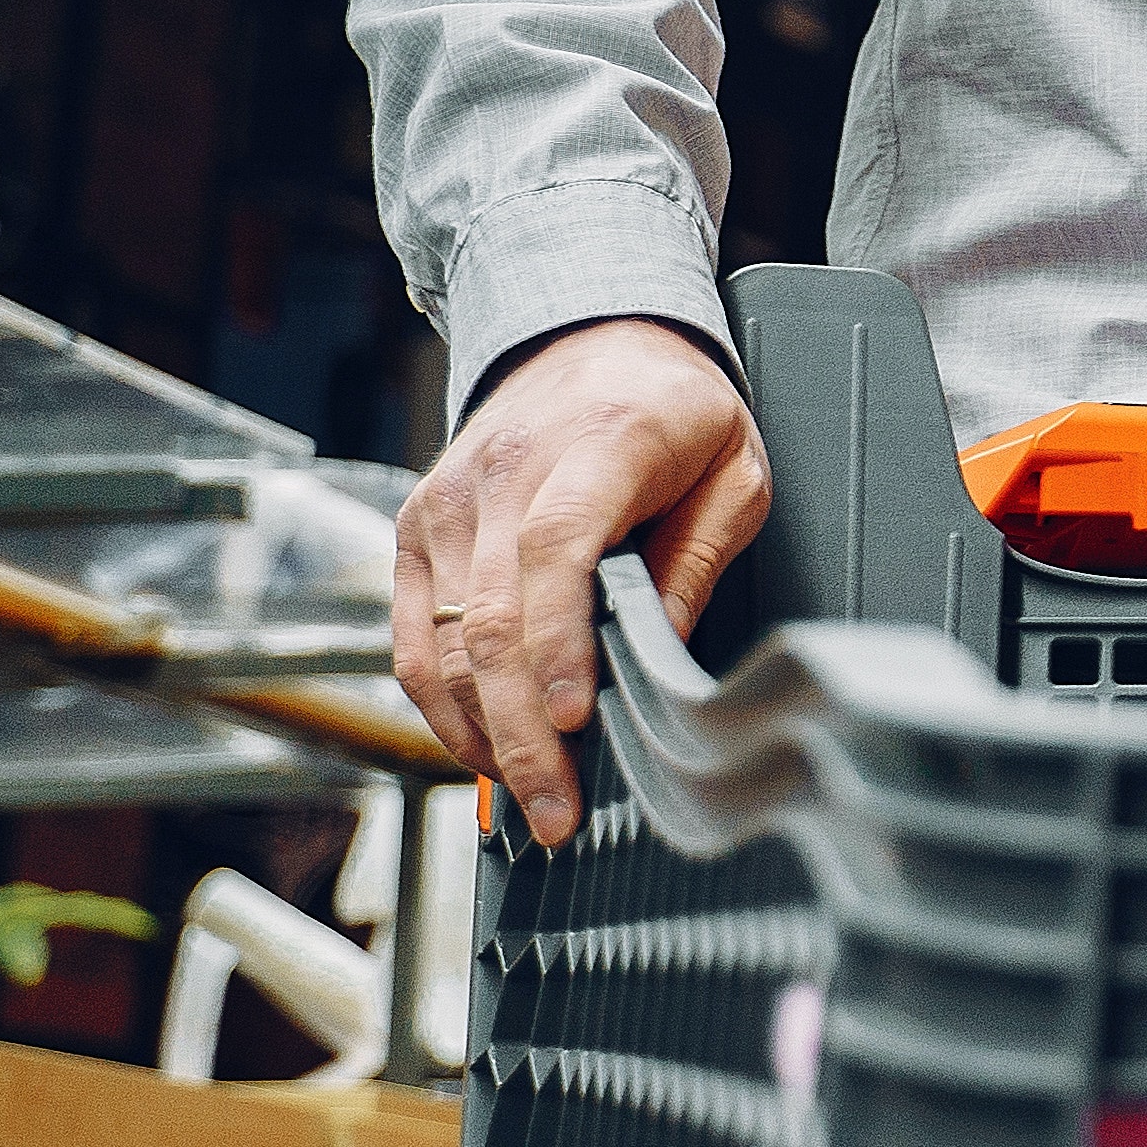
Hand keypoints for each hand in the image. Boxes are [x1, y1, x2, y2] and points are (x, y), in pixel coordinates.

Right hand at [390, 318, 771, 845]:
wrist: (589, 335)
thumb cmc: (675, 409)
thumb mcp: (732, 468)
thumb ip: (697, 558)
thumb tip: (662, 655)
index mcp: (592, 446)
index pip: (554, 553)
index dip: (556, 645)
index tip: (572, 723)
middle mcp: (499, 474)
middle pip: (491, 617)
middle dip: (520, 729)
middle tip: (559, 811)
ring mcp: (445, 503)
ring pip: (443, 639)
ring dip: (480, 732)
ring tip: (531, 798)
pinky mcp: (416, 529)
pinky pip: (414, 634)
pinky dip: (441, 702)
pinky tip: (484, 748)